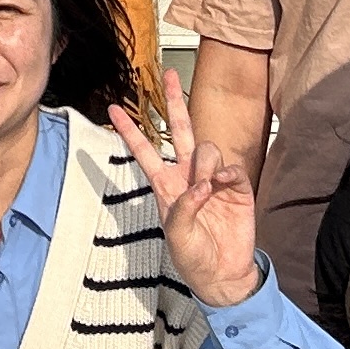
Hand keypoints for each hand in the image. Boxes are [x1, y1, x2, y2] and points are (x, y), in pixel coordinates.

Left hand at [109, 70, 264, 307]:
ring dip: (204, 164)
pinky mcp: (236, 188)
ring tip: (207, 188)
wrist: (223, 273)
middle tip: (168, 74)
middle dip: (174, 102)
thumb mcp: (176, 237)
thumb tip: (200, 185)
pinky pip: (231, 167)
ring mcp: (212, 179)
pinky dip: (227, 174)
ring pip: (206, 148)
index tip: (113, 109)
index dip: (130, 131)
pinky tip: (223, 187)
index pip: (144, 151)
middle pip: (179, 130)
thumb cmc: (193, 257)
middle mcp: (187, 175)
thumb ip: (182, 208)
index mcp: (165, 185)